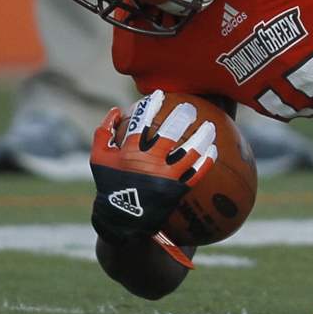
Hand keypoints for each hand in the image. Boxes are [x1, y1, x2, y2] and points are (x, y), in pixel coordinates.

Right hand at [90, 90, 217, 244]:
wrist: (122, 220)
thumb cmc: (110, 184)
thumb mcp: (99, 158)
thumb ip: (103, 132)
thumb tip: (117, 109)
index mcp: (129, 153)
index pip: (141, 123)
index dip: (151, 106)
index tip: (161, 94)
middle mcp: (149, 164)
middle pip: (170, 135)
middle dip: (182, 117)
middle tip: (191, 107)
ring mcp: (165, 178)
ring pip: (189, 153)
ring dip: (202, 138)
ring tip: (210, 126)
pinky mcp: (176, 191)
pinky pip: (196, 174)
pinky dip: (206, 162)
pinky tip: (213, 151)